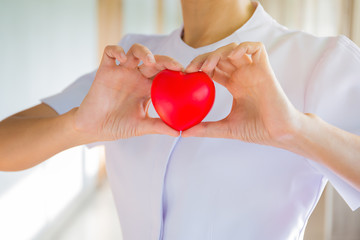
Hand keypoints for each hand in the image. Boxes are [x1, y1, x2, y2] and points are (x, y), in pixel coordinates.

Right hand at [74, 44, 181, 141]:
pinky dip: (116, 50)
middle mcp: (137, 77)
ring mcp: (121, 72)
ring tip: (149, 61)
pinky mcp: (105, 70)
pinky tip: (122, 59)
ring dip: (143, 52)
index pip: (165, 74)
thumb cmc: (118, 126)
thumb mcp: (141, 126)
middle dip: (166, 60)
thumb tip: (179, 132)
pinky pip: (110, 52)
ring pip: (134, 52)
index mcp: (148, 88)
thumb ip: (159, 126)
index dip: (176, 71)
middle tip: (176, 66)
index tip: (187, 75)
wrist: (94, 128)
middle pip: (154, 61)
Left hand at [183, 42, 301, 146]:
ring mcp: (254, 71)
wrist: (279, 133)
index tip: (186, 74)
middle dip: (203, 58)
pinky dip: (242, 48)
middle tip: (190, 69)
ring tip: (206, 67)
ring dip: (218, 53)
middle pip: (220, 56)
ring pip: (234, 49)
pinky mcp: (265, 69)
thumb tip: (185, 133)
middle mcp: (243, 75)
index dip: (199, 67)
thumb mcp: (226, 128)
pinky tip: (230, 58)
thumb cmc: (257, 130)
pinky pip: (256, 48)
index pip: (214, 68)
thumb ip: (206, 128)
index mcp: (235, 85)